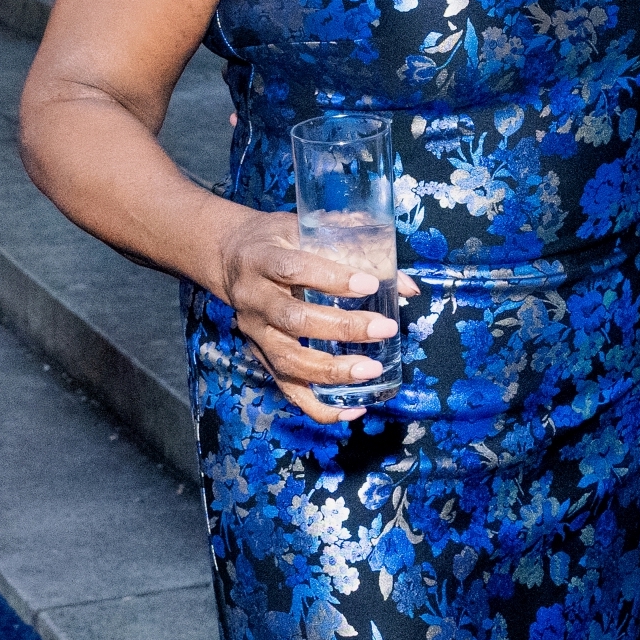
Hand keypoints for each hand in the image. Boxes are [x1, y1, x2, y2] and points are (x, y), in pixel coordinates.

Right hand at [212, 205, 420, 425]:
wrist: (231, 257)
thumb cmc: (281, 241)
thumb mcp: (309, 230)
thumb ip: (357, 249)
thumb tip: (408, 288)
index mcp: (263, 259)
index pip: (295, 269)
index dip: (332, 278)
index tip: (370, 285)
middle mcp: (253, 298)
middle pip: (294, 319)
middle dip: (342, 328)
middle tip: (385, 330)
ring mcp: (254, 332)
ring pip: (288, 359)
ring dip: (332, 371)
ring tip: (372, 371)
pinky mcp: (261, 356)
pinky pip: (287, 388)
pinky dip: (319, 406)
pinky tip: (354, 409)